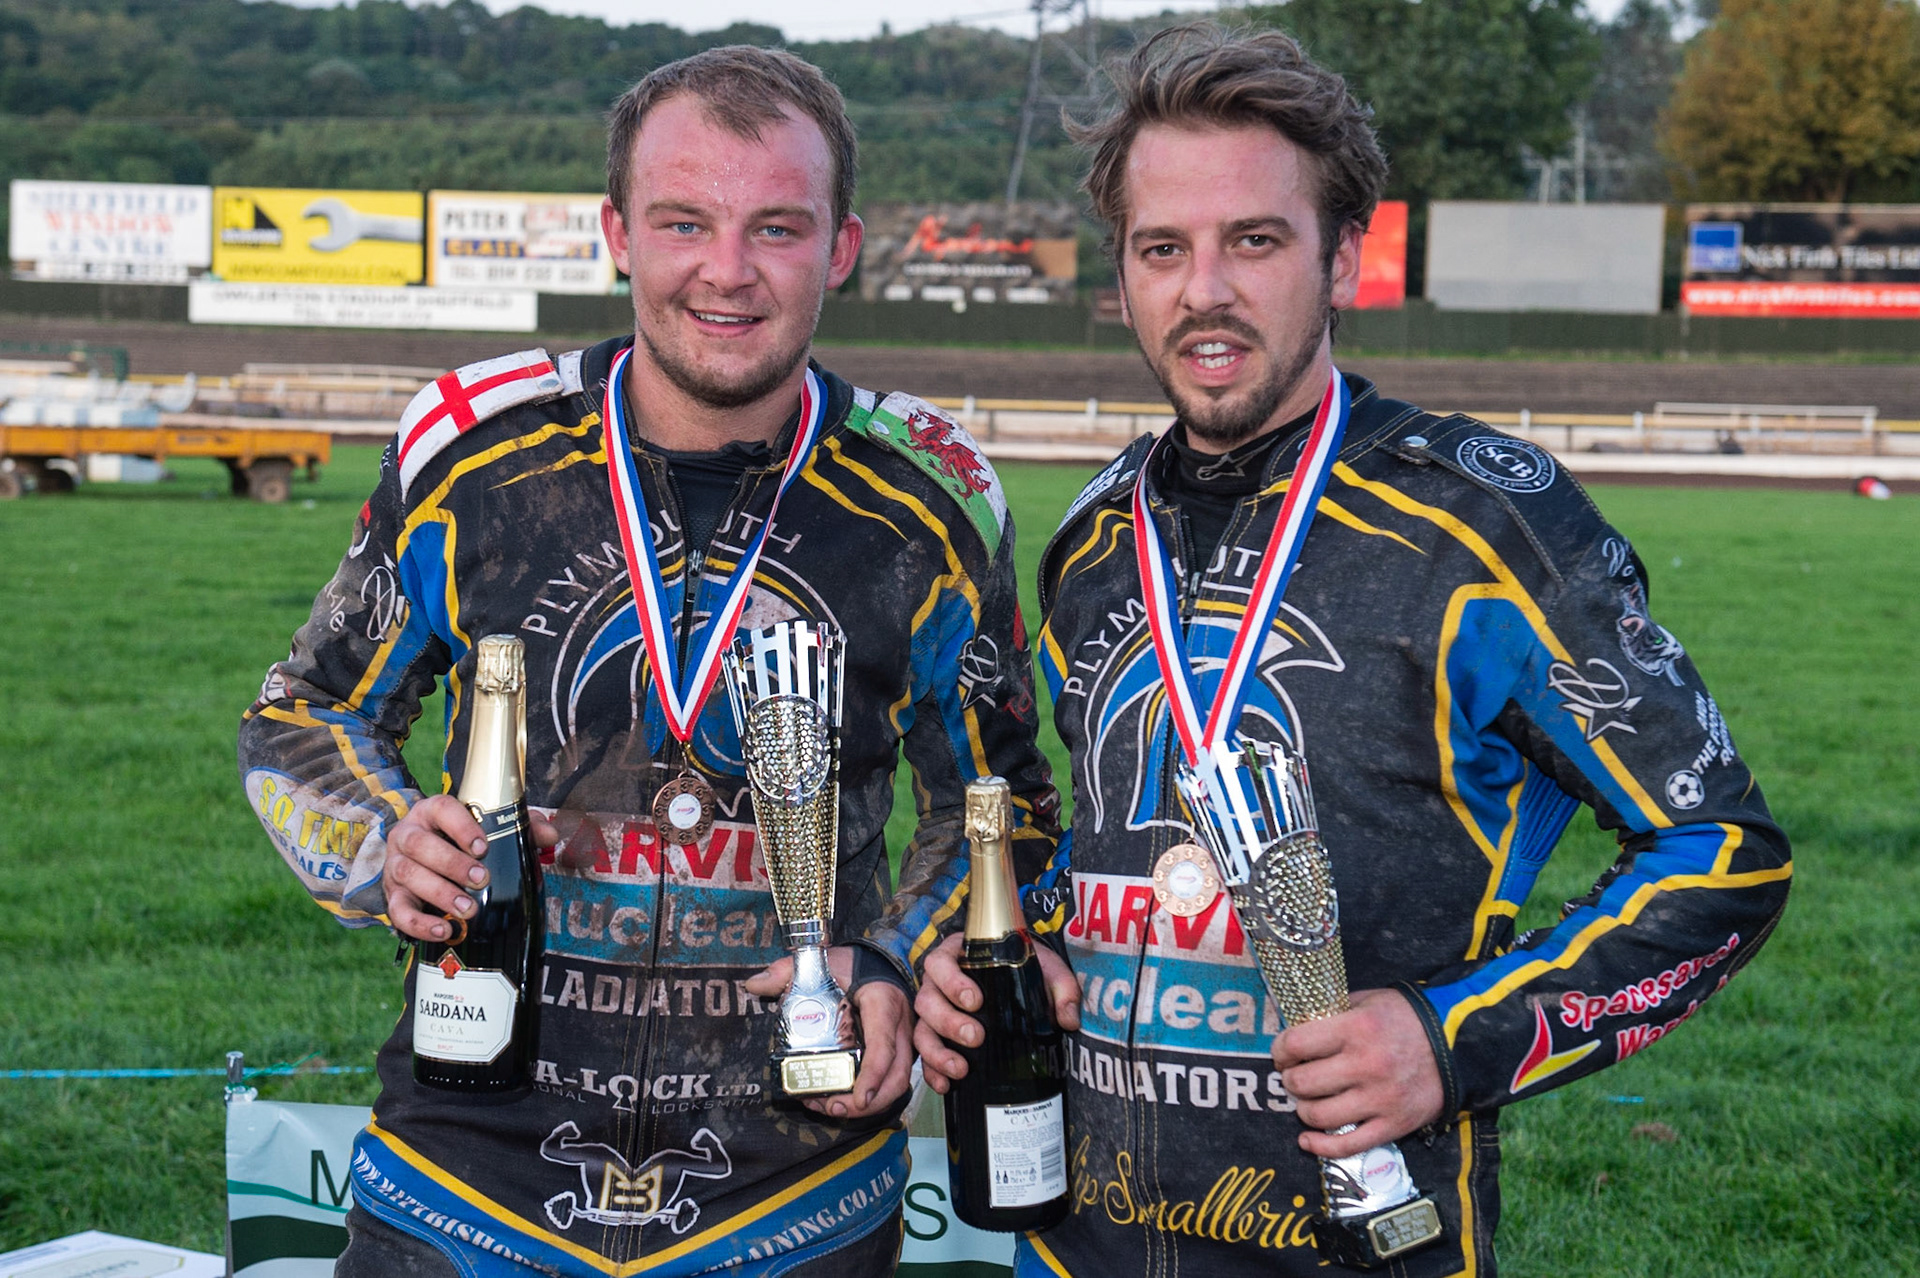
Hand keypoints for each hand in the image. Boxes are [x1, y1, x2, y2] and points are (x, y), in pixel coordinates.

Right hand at [383, 794, 557, 941]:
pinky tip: (444, 931)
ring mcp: (396, 866)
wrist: (426, 863)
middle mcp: (407, 835)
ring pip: (409, 875)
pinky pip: (398, 911)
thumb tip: (550, 835)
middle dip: (452, 863)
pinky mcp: (392, 896)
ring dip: (439, 894)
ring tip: (468, 909)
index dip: (461, 826)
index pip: (440, 808)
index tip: (483, 846)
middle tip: (482, 879)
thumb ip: (520, 826)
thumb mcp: (489, 828)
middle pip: (420, 844)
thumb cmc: (461, 842)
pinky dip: (420, 924)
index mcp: (431, 813)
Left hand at [744, 947, 913, 1120]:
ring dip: (868, 1105)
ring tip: (831, 1108)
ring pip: (896, 1083)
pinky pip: (889, 1082)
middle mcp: (899, 1028)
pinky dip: (869, 1098)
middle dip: (868, 1101)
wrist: (878, 964)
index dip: (873, 1075)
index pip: (883, 1045)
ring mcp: (901, 1043)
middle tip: (834, 1108)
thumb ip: (788, 972)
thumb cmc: (853, 966)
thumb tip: (753, 986)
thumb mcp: (824, 962)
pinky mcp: (896, 1054)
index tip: (859, 1099)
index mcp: (883, 1004)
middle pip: (896, 1075)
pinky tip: (839, 1100)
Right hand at [912, 932, 1080, 1093]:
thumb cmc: (1027, 968)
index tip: (975, 1000)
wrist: (1020, 979)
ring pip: (922, 1029)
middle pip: (928, 1000)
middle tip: (975, 1036)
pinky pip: (924, 1054)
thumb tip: (1068, 1020)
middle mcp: (937, 983)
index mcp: (957, 956)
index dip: (952, 982)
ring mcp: (934, 1011)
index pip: (941, 963)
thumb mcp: (1047, 969)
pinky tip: (946, 1085)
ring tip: (961, 1068)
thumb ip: (1061, 987)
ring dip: (937, 1051)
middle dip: (948, 1021)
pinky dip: (932, 1070)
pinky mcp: (936, 1036)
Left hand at [1270, 987, 1444, 1158]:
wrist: (1459, 1045)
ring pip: (1319, 1116)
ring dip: (1304, 1110)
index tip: (1282, 1053)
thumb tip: (1299, 1025)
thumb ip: (1335, 1011)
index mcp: (1356, 1028)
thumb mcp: (1370, 1000)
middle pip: (1303, 1083)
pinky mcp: (1394, 1125)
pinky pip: (1348, 1146)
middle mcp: (1366, 1065)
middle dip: (1290, 1080)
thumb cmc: (1408, 1019)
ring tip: (1308, 1100)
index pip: (1296, 1044)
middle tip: (1294, 1076)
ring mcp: (1380, 1099)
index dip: (1280, 1050)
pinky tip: (1307, 1139)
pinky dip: (1320, 1147)